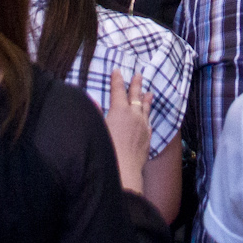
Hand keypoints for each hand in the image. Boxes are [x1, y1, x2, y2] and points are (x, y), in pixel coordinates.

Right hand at [104, 70, 151, 194]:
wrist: (123, 171)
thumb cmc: (106, 149)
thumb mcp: (97, 128)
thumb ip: (95, 113)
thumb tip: (93, 100)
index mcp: (119, 110)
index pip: (118, 90)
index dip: (117, 80)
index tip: (118, 70)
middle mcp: (134, 116)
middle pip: (135, 96)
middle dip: (136, 84)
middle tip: (139, 75)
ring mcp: (143, 127)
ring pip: (145, 109)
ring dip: (146, 100)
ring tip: (149, 93)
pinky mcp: (147, 139)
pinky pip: (148, 124)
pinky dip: (147, 118)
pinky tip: (147, 119)